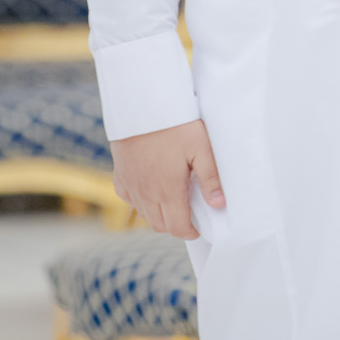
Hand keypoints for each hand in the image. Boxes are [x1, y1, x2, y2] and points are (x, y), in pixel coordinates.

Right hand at [111, 119, 224, 237]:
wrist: (140, 106)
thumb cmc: (175, 125)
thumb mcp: (201, 148)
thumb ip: (210, 178)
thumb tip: (219, 204)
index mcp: (168, 192)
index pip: (177, 228)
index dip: (191, 232)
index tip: (200, 227)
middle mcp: (146, 194)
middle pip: (160, 226)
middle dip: (176, 225)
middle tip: (190, 213)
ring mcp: (131, 186)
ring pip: (145, 215)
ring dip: (159, 215)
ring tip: (174, 201)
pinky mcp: (120, 176)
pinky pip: (130, 200)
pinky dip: (142, 202)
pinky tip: (153, 189)